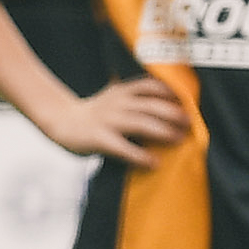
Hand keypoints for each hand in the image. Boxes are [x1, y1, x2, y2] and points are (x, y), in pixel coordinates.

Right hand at [33, 73, 188, 168]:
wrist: (59, 120)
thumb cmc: (92, 112)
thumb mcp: (113, 96)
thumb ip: (134, 95)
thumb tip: (164, 97)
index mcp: (121, 91)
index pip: (150, 86)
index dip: (171, 92)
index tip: (189, 101)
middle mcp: (116, 103)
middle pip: (150, 105)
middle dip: (173, 113)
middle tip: (190, 123)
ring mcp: (107, 120)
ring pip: (140, 123)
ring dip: (163, 131)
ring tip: (179, 139)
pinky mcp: (98, 139)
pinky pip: (123, 148)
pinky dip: (140, 156)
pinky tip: (153, 162)